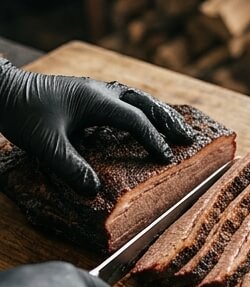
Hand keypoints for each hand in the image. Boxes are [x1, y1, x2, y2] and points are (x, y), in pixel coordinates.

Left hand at [0, 61, 191, 194]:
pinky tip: (144, 122)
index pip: (135, 120)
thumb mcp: (45, 144)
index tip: (168, 158)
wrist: (0, 89)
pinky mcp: (87, 94)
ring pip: (136, 97)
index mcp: (95, 100)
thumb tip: (94, 191)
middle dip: (168, 121)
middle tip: (188, 138)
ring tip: (176, 129)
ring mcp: (94, 91)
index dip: (153, 139)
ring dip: (158, 113)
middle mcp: (99, 92)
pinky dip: (141, 110)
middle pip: (145, 102)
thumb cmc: (21, 113)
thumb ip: (70, 167)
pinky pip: (124, 99)